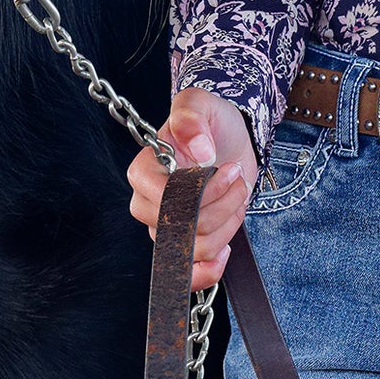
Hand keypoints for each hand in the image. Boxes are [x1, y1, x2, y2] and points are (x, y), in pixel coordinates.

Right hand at [126, 88, 258, 290]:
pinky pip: (190, 274)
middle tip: (236, 177)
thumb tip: (198, 150)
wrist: (229, 140)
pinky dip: (211, 268)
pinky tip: (226, 248)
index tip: (227, 168)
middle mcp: (148, 203)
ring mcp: (166, 227)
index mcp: (143, 171)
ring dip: (229, 222)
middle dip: (221, 205)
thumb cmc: (210, 121)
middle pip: (183, 226)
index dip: (202, 191)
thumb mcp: (201, 104)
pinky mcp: (187, 242)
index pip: (164, 198)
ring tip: (236, 194)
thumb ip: (191, 117)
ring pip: (197, 247)